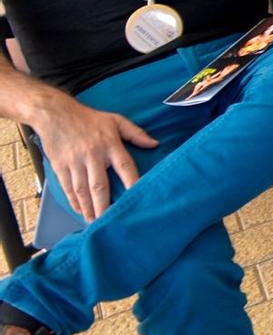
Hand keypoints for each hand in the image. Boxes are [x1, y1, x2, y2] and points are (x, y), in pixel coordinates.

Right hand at [31, 92, 156, 223]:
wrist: (55, 114)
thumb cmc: (88, 118)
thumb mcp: (116, 120)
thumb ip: (136, 133)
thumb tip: (155, 144)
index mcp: (110, 144)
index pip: (125, 166)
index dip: (132, 182)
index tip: (137, 198)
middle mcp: (93, 155)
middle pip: (99, 185)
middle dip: (104, 206)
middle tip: (109, 221)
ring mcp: (75, 162)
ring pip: (82, 190)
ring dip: (89, 207)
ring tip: (94, 220)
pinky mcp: (60, 166)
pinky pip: (68, 187)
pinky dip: (73, 200)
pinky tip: (80, 209)